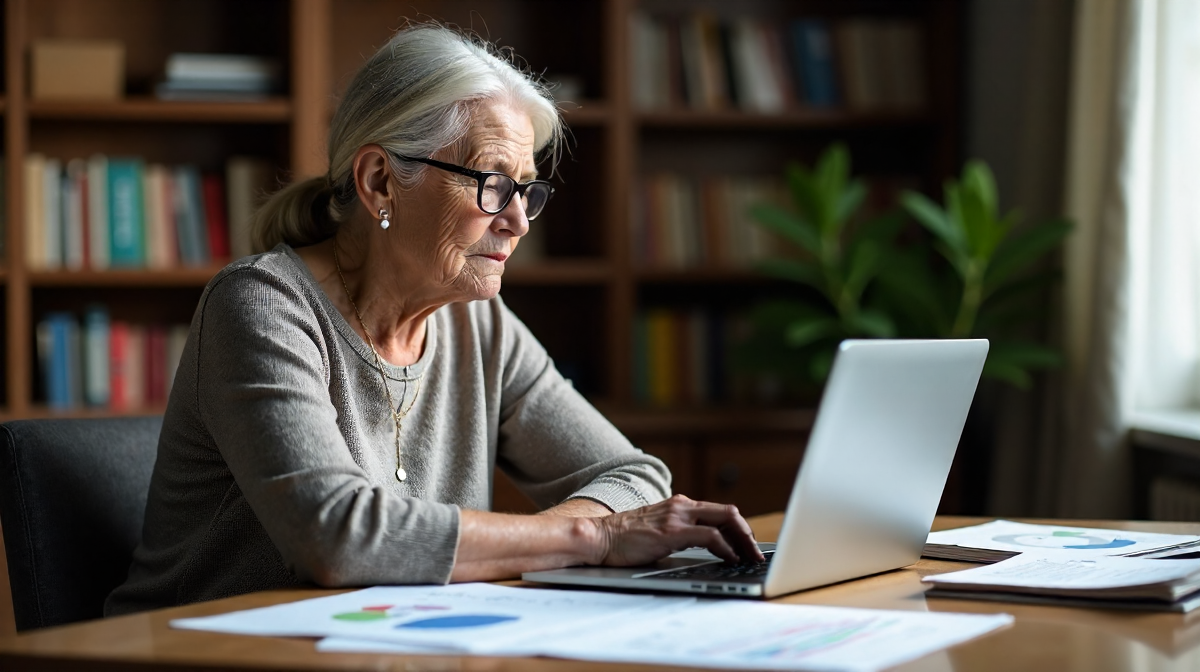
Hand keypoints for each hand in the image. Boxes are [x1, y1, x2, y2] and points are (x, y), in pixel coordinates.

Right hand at [591, 494, 763, 565]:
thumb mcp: (658, 530)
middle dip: (748, 534)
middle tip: (757, 554)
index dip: (740, 529)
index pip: (720, 512)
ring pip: (726, 520)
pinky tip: (730, 559)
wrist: (599, 537)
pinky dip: (726, 548)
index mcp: (680, 505)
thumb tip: (703, 550)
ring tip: (750, 558)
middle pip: (729, 513)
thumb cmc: (625, 539)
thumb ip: (679, 533)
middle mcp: (682, 506)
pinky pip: (710, 536)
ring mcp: (678, 516)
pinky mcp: (672, 531)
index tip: (749, 546)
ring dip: (744, 541)